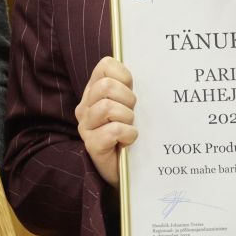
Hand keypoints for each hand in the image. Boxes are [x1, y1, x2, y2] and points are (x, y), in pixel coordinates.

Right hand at [76, 57, 136, 187]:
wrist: (128, 170)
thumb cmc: (130, 134)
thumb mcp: (130, 107)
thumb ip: (130, 88)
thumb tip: (149, 69)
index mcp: (93, 91)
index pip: (105, 65)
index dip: (123, 75)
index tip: (131, 89)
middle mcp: (85, 106)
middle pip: (105, 86)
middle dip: (127, 98)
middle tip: (132, 113)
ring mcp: (86, 126)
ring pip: (107, 106)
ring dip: (127, 117)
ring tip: (130, 127)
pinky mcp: (92, 145)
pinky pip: (114, 130)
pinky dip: (128, 134)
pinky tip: (129, 140)